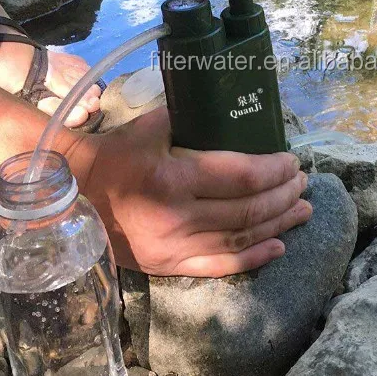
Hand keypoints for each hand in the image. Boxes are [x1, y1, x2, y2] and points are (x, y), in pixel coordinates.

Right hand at [67, 107, 311, 276]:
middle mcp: (177, 217)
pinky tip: (279, 247)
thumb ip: (190, 118)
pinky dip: (253, 258)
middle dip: (283, 195)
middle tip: (303, 182)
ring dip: (278, 223)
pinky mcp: (169, 266)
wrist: (73, 197)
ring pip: (239, 238)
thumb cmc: (115, 156)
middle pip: (247, 209)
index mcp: (173, 178)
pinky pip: (220, 266)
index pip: (240, 176)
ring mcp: (174, 247)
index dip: (273, 170)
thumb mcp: (150, 127)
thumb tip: (229, 109)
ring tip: (303, 210)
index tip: (292, 161)